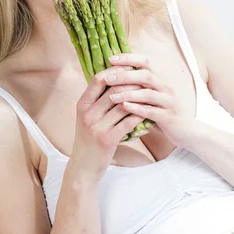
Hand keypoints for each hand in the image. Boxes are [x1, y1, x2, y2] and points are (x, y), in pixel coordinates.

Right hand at [69, 65, 145, 179]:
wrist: (83, 166)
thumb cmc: (88, 140)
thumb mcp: (86, 117)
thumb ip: (96, 101)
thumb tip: (112, 80)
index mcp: (82, 105)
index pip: (97, 79)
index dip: (114, 71)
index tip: (129, 67)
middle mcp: (87, 114)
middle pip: (113, 90)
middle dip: (131, 83)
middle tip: (146, 79)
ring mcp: (96, 127)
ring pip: (123, 105)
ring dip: (139, 99)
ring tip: (151, 95)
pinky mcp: (107, 140)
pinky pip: (128, 123)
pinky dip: (140, 116)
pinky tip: (149, 114)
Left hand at [107, 53, 196, 147]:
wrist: (185, 131)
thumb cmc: (161, 112)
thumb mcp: (150, 97)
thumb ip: (137, 86)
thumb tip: (113, 76)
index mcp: (159, 80)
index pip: (145, 62)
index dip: (128, 58)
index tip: (111, 59)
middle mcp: (164, 87)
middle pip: (145, 75)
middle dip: (125, 76)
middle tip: (107, 79)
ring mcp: (168, 102)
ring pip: (148, 93)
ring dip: (128, 94)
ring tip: (111, 96)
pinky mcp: (169, 117)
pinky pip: (152, 111)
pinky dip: (137, 109)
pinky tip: (125, 108)